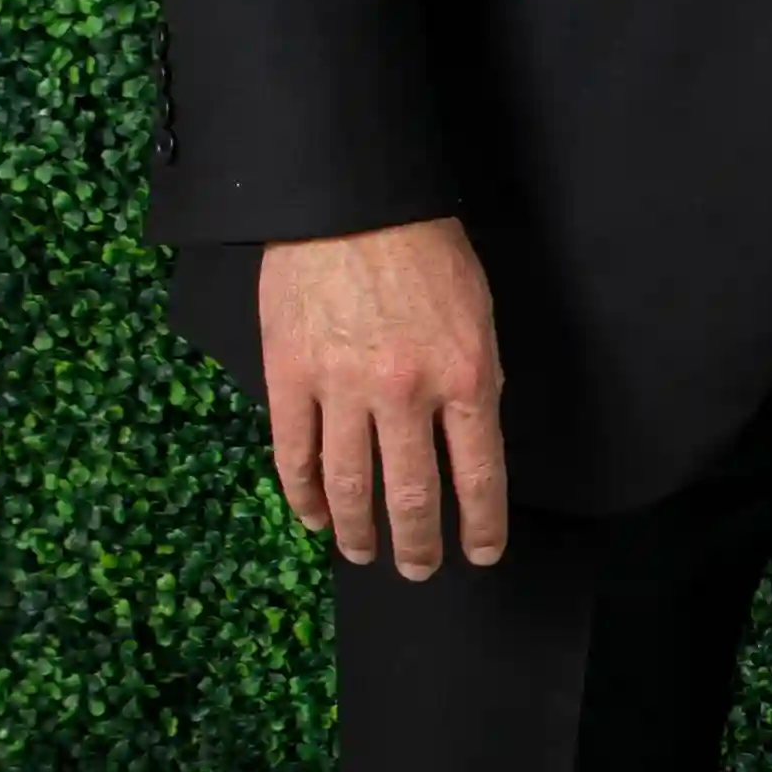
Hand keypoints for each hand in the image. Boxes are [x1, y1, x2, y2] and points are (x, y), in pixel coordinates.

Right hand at [260, 219, 508, 577]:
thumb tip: (469, 436)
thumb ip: (477, 377)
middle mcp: (405, 393)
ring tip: (366, 554)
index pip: (481, 472)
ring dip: (360, 531)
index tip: (482, 554)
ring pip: (349, 485)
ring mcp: (341, 388)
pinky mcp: (288, 377)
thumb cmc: (426, 249)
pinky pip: (293, 455)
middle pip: (413, 494)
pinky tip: (316, 518)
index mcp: (465, 374)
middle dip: (418, 544)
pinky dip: (304, 496)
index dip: (483, 524)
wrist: (352, 202)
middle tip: (419, 569)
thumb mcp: (478, 311)